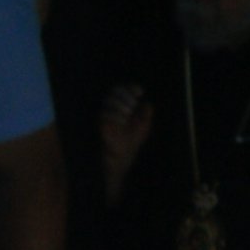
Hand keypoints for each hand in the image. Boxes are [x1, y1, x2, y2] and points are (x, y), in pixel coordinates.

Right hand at [98, 83, 153, 206]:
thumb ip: (145, 117)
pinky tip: (123, 121)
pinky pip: (104, 114)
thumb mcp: (143, 129)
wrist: (121, 160)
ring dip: (120, 105)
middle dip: (126, 96)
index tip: (139, 92)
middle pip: (115, 91)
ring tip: (128, 114)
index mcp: (123, 106)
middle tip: (133, 105)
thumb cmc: (131, 144)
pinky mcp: (100, 124)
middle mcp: (112, 108)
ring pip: (109, 101)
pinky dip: (115, 116)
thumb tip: (149, 105)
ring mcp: (105, 115)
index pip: (124, 90)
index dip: (131, 88)